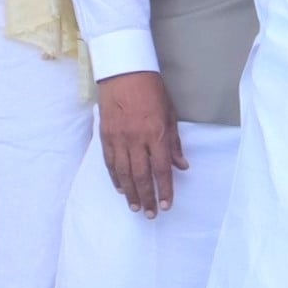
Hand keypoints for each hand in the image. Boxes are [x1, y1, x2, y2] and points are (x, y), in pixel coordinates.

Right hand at [97, 69, 186, 214]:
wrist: (123, 73)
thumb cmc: (152, 90)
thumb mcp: (170, 113)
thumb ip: (174, 142)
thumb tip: (182, 166)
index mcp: (156, 133)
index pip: (162, 169)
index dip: (165, 190)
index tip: (166, 205)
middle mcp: (137, 139)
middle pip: (142, 176)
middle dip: (147, 198)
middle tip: (150, 214)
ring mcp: (119, 139)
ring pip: (124, 173)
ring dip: (130, 193)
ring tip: (136, 207)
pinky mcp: (105, 136)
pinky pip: (110, 163)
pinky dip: (116, 178)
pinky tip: (121, 189)